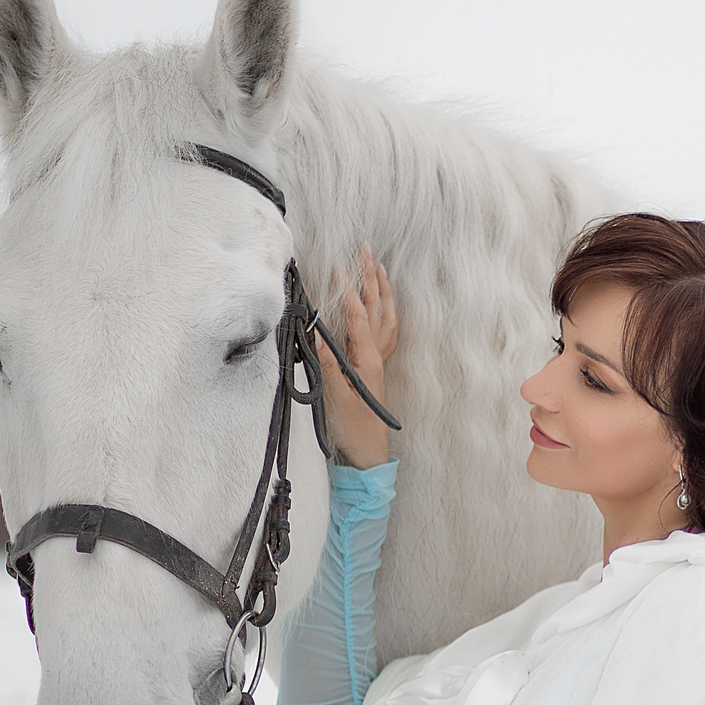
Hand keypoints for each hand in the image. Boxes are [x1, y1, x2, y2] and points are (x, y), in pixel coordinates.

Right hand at [326, 245, 399, 468]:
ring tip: (380, 268)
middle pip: (377, 310)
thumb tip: (317, 329)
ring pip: (386, 319)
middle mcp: (376, 356)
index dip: (348, 288)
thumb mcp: (333, 395)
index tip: (338, 263)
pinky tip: (383, 307)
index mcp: (366, 359)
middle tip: (366, 251)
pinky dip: (385, 313)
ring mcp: (378, 362)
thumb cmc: (351, 428)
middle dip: (371, 278)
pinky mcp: (375, 369)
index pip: (358, 315)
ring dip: (383, 292)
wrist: (367, 454)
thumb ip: (327, 361)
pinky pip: (386, 333)